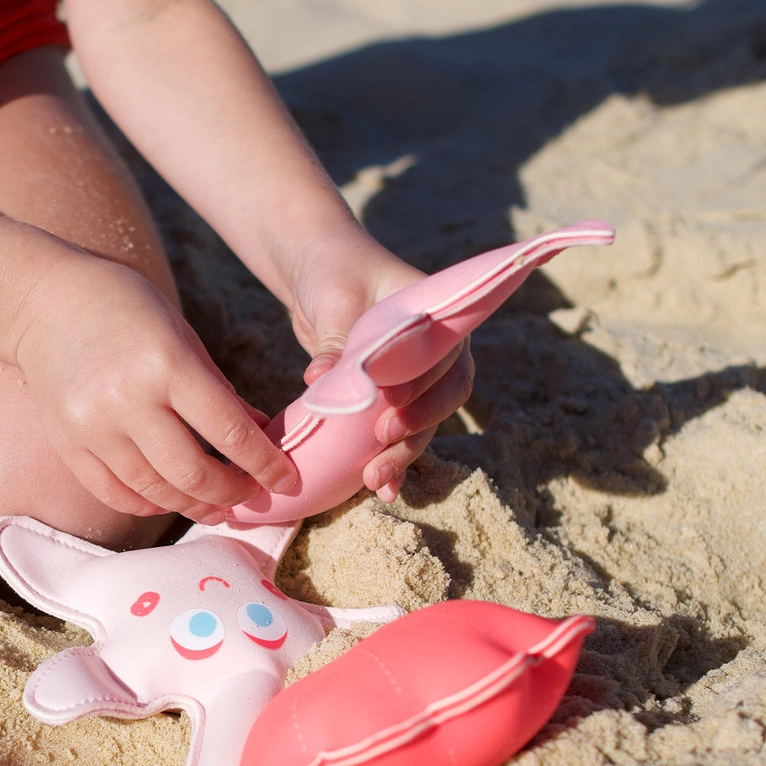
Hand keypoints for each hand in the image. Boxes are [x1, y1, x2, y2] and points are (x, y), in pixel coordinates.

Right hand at [14, 255, 298, 521]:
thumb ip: (220, 390)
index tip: (288, 481)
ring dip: (193, 505)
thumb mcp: (182, 336)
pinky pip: (114, 492)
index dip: (265, 465)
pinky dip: (147, 503)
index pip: (229, 432)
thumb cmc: (126, 309)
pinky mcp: (68, 443)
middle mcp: (128, 400)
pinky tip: (168, 500)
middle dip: (232, 494)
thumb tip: (261, 436)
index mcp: (167, 364)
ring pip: (155, 490)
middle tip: (250, 497)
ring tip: (216, 506)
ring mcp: (93, 426)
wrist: (45, 300)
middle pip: (193, 473)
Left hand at [288, 223, 474, 502]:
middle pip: (443, 396)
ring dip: (403, 453)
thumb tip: (321, 378)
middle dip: (417, 426)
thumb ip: (334, 338)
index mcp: (438, 317)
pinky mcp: (395, 399)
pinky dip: (392, 460)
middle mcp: (438, 350)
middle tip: (383, 442)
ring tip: (377, 480)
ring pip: (423, 422)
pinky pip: (401, 433)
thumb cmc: (334, 275)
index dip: (423, 385)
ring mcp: (419, 378)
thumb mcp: (334, 298)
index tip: (390, 403)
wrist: (323, 274)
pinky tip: (383, 491)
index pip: (444, 357)